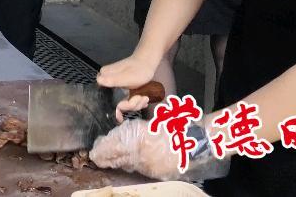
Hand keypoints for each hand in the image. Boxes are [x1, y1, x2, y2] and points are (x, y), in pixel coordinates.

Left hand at [92, 118, 229, 182]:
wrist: (200, 140)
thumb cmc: (178, 126)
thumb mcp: (154, 122)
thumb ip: (136, 129)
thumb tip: (120, 137)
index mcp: (140, 139)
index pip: (115, 146)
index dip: (103, 149)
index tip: (95, 151)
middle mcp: (143, 154)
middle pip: (119, 159)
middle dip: (107, 158)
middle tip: (96, 158)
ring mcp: (152, 166)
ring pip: (129, 165)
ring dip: (120, 162)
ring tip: (109, 161)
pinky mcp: (160, 174)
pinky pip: (142, 170)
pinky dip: (135, 166)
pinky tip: (129, 164)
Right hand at [97, 53, 159, 121]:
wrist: (147, 63)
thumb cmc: (138, 68)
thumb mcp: (126, 76)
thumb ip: (113, 80)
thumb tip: (99, 80)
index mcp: (104, 79)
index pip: (108, 100)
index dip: (121, 105)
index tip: (134, 100)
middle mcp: (107, 84)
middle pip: (116, 104)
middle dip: (132, 105)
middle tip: (142, 98)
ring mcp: (115, 89)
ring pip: (124, 105)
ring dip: (137, 104)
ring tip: (144, 97)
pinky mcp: (122, 91)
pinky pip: (127, 103)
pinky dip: (136, 103)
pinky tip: (142, 98)